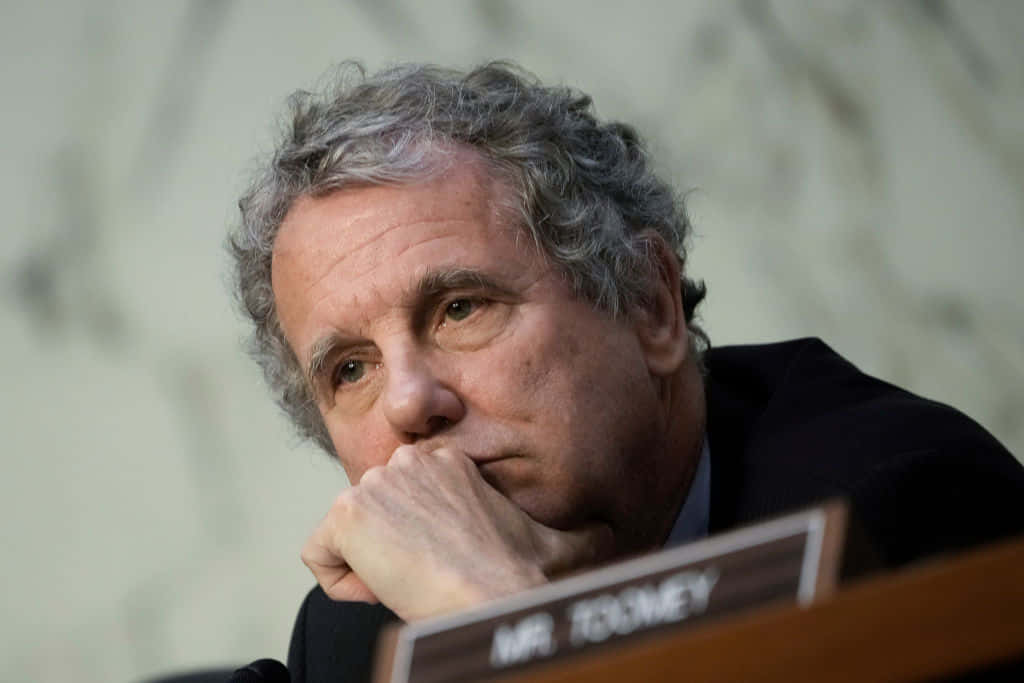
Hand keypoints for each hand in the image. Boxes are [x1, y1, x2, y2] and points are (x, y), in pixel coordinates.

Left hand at [301, 445, 613, 620]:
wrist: (496, 597)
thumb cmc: (524, 577)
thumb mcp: (562, 543)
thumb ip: (582, 529)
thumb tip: (612, 532)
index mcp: (448, 461)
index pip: (404, 501)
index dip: (420, 541)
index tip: (445, 564)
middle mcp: (408, 461)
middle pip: (373, 515)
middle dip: (390, 550)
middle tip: (427, 576)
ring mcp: (375, 484)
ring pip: (346, 535)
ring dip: (371, 568)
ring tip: (411, 582)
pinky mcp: (347, 513)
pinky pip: (318, 556)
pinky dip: (342, 584)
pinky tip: (382, 590)